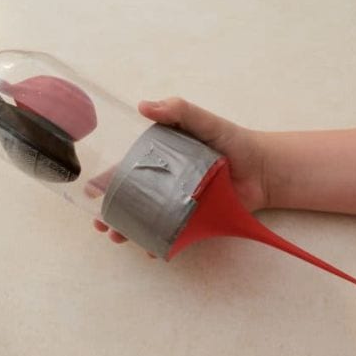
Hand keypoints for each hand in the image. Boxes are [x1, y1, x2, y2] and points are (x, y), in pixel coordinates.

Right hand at [92, 97, 268, 242]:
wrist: (264, 168)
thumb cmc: (233, 141)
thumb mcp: (204, 121)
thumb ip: (179, 111)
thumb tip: (143, 106)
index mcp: (163, 158)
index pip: (128, 169)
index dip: (108, 181)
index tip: (90, 193)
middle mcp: (167, 182)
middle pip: (132, 199)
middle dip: (112, 213)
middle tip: (101, 224)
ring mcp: (180, 204)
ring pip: (148, 219)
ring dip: (130, 230)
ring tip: (118, 237)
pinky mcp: (195, 221)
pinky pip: (174, 234)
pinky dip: (161, 243)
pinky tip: (151, 249)